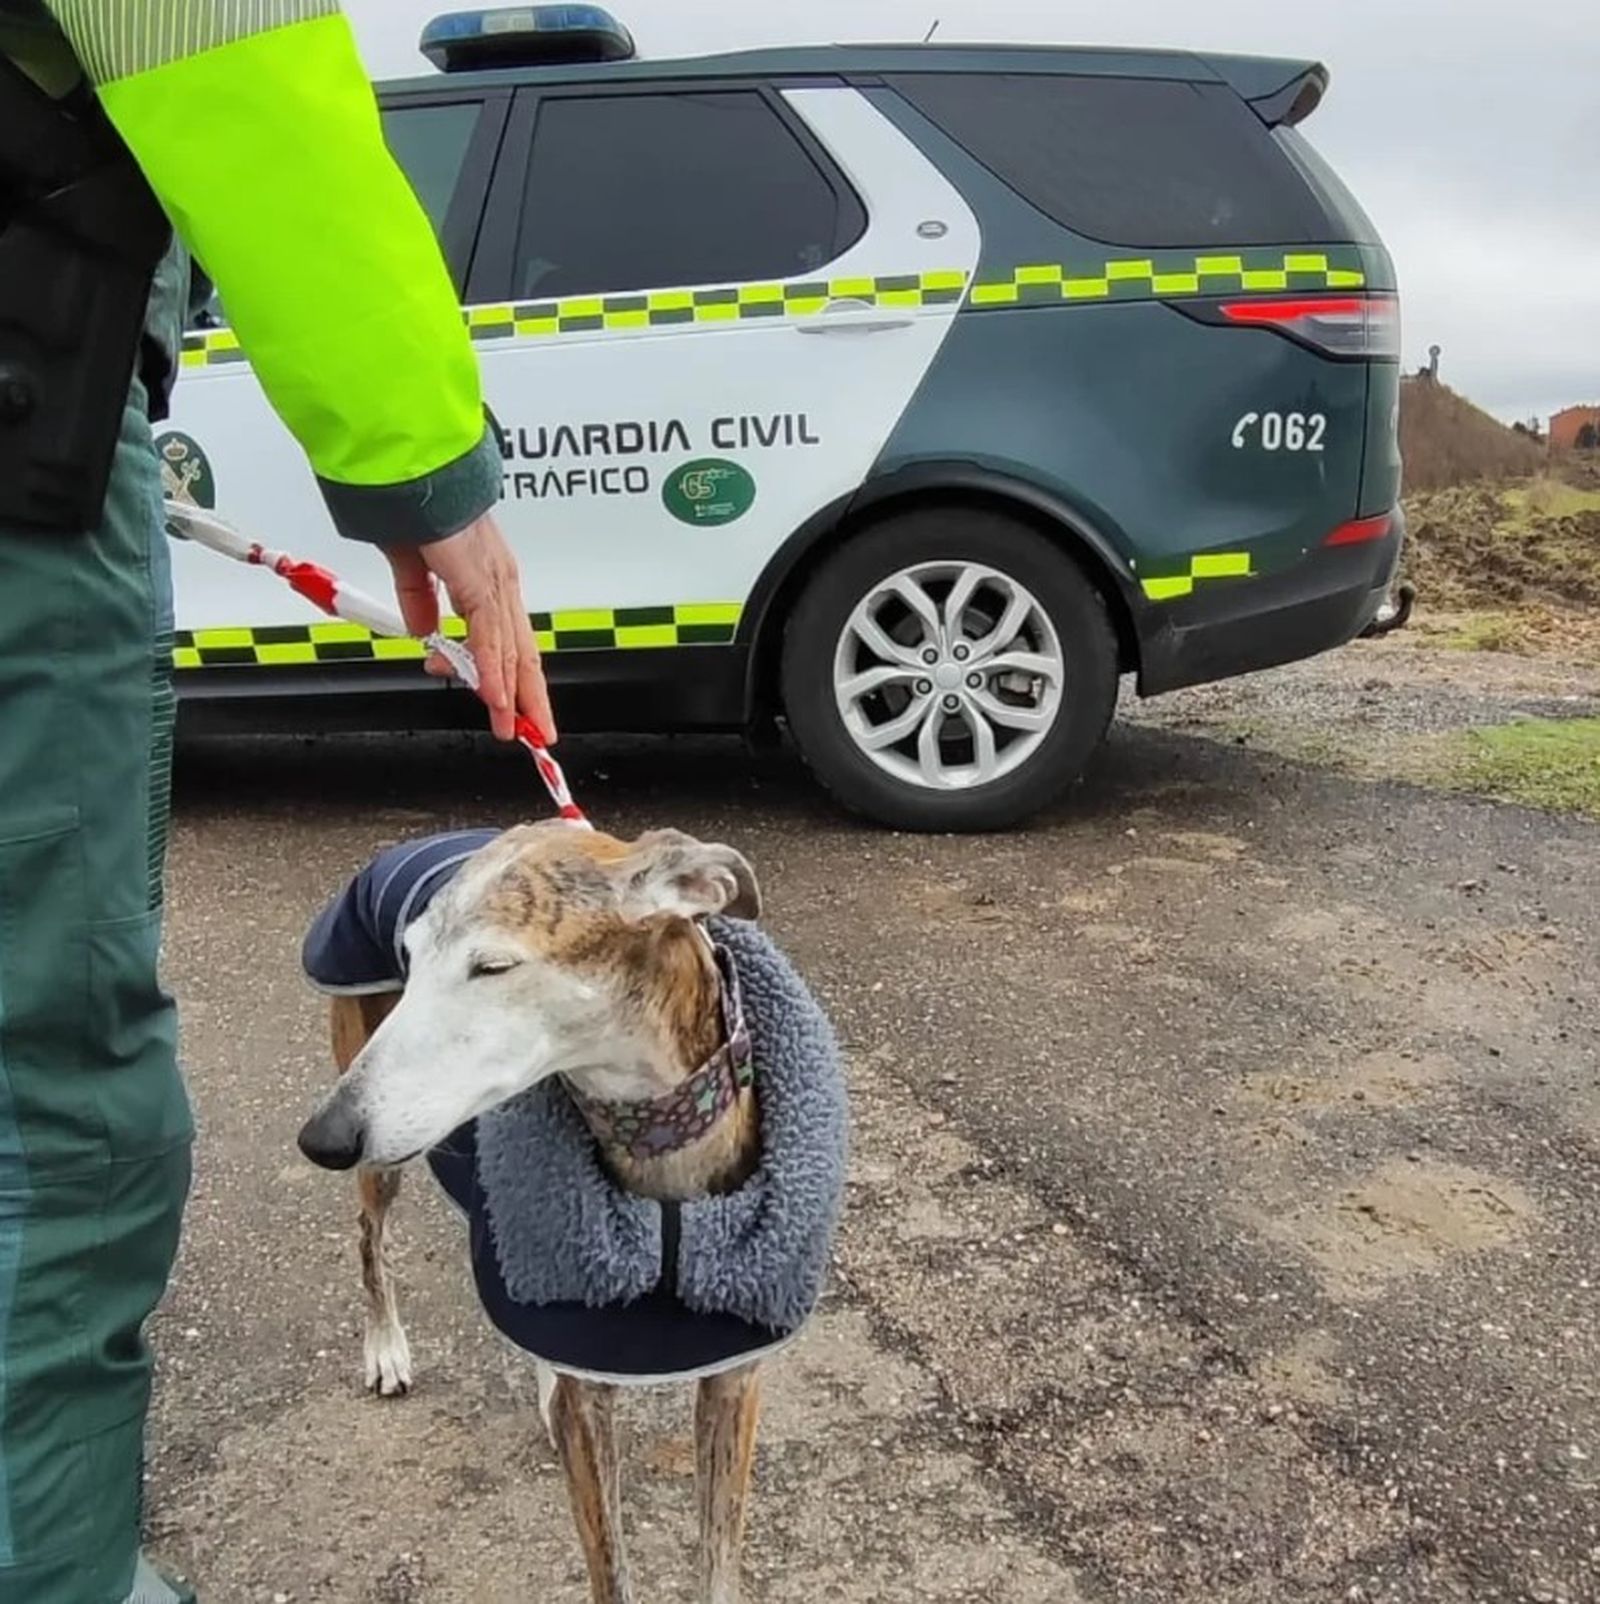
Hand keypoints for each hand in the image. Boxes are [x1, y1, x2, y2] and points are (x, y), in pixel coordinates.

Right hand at [382, 514, 555, 743]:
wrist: (407, 467)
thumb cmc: (410, 501)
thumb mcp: (412, 564)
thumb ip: (419, 599)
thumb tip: (424, 633)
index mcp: (487, 576)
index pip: (507, 639)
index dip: (510, 677)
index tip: (510, 707)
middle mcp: (499, 580)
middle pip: (521, 651)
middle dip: (528, 696)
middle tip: (535, 732)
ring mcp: (493, 579)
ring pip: (511, 649)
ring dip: (511, 694)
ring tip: (514, 728)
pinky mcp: (478, 577)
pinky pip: (489, 633)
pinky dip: (492, 668)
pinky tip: (496, 696)